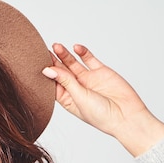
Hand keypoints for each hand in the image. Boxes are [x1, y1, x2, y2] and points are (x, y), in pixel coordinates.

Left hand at [42, 43, 163, 155]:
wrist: (127, 116)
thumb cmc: (102, 116)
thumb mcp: (79, 98)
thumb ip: (65, 81)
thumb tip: (48, 69)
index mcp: (69, 100)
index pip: (53, 84)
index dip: (46, 74)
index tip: (36, 64)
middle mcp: (78, 89)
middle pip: (61, 72)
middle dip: (53, 62)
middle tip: (43, 51)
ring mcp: (89, 80)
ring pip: (74, 64)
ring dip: (65, 55)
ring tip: (56, 46)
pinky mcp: (101, 72)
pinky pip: (90, 59)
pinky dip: (83, 53)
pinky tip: (75, 47)